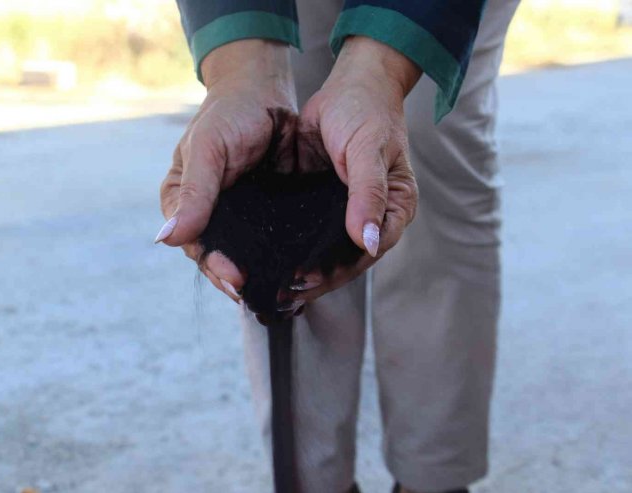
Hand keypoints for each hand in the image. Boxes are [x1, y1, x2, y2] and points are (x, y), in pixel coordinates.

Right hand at [156, 40, 295, 302]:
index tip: (234, 281)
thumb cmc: (229, 113)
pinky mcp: (265, 212)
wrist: (264, 91)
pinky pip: (269, 241)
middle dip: (235, 279)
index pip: (193, 245)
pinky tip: (293, 270)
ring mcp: (238, 215)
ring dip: (258, 275)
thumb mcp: (208, 148)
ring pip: (245, 254)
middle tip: (257, 294)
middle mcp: (208, 213)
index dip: (213, 266)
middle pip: (218, 257)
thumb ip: (194, 192)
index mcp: (182, 200)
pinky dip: (278, 257)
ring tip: (278, 293)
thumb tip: (166, 238)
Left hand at [290, 37, 420, 302]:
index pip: (366, 253)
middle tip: (281, 295)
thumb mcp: (370, 151)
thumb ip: (369, 195)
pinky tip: (268, 256)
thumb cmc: (369, 112)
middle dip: (315, 280)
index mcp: (393, 209)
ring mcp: (343, 211)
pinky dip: (289, 245)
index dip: (337, 272)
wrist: (351, 84)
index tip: (305, 283)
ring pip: (322, 249)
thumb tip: (370, 242)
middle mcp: (370, 216)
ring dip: (299, 268)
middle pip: (343, 260)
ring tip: (271, 286)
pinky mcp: (320, 202)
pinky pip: (305, 230)